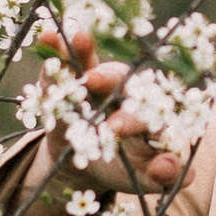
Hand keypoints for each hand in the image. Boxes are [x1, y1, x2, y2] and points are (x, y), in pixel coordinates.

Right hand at [31, 29, 183, 192]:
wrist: (91, 166)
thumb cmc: (127, 168)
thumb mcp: (144, 178)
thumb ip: (164, 177)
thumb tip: (166, 167)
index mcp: (150, 113)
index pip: (148, 108)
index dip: (133, 115)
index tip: (115, 127)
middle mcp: (125, 92)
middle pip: (122, 78)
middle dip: (108, 79)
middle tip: (91, 82)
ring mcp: (95, 85)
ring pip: (93, 63)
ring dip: (84, 49)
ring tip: (78, 37)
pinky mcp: (66, 85)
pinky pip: (62, 66)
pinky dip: (56, 50)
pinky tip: (48, 36)